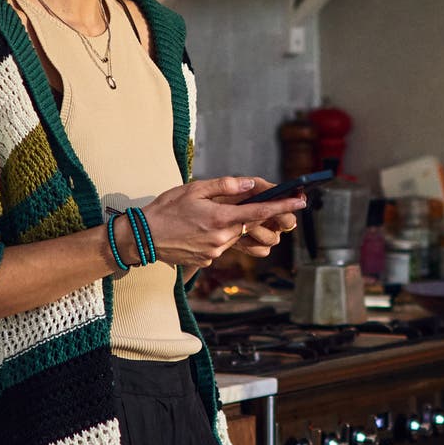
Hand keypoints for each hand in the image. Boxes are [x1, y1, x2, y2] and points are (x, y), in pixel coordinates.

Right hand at [142, 177, 306, 268]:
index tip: (300, 200)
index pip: (260, 212)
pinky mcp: (208, 260)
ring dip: (240, 227)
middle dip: (265, 217)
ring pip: (240, 237)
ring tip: (222, 217)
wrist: (143, 238)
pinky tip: (204, 229)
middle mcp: (222, 238)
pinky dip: (223, 236)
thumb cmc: (166, 210)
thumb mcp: (193, 189)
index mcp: (221, 218)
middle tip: (267, 207)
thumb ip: (224, 186)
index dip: (283, 206)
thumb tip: (249, 184)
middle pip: (254, 227)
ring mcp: (216, 252)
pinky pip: (225, 246)